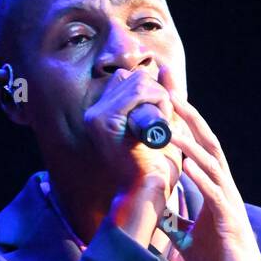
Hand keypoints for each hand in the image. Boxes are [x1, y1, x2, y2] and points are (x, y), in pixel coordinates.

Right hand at [84, 66, 182, 199]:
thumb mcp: (162, 124)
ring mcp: (96, 116)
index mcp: (101, 115)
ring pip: (137, 81)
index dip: (149, 90)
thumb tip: (165, 67)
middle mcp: (94, 114)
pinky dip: (157, 101)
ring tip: (164, 125)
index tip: (163, 114)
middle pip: (131, 76)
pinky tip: (161, 123)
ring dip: (160, 98)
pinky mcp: (105, 121)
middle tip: (166, 120)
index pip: (125, 79)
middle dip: (156, 92)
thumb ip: (162, 95)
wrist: (148, 193)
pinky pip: (138, 92)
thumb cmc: (156, 167)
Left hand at [166, 91, 260, 260]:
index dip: (185, 125)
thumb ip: (175, 221)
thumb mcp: (187, 239)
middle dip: (190, 118)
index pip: (200, 149)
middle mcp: (224, 191)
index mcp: (215, 191)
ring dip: (190, 145)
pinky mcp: (231, 224)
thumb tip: (156, 210)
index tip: (166, 101)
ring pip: (212, 166)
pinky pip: (215, 196)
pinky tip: (186, 166)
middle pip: (209, 145)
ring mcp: (230, 205)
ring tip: (170, 128)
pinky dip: (200, 179)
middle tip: (170, 92)